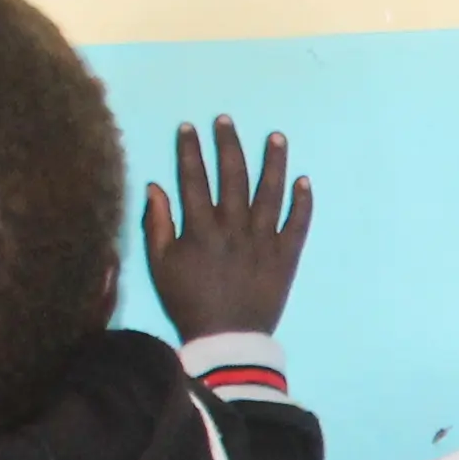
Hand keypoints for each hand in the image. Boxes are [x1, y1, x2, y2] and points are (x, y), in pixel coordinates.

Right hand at [143, 117, 312, 343]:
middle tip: (226, 120)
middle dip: (228, 144)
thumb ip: (157, 224)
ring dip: (274, 161)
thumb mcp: (160, 265)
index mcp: (200, 228)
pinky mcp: (286, 256)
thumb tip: (154, 186)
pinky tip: (303, 180)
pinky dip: (302, 202)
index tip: (188, 127)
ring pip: (270, 192)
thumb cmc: (188, 301)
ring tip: (276, 136)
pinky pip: (298, 223)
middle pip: (233, 176)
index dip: (190, 150)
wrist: (226, 339)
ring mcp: (263, 241)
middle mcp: (234, 228)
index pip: (193, 178)